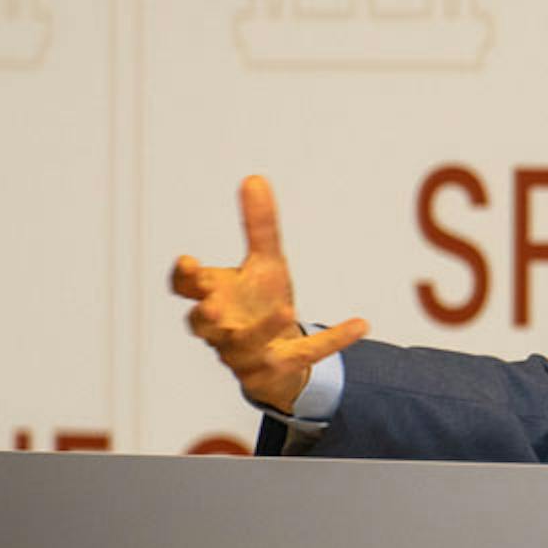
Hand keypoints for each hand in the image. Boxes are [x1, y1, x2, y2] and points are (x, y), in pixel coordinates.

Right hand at [170, 175, 368, 414]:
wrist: (275, 355)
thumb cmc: (259, 302)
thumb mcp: (266, 262)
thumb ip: (260, 225)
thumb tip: (255, 178)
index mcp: (213, 297)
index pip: (186, 288)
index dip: (186, 278)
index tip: (191, 264)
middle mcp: (222, 328)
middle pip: (204, 323)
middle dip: (208, 314)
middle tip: (214, 305)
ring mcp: (246, 352)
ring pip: (246, 344)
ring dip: (263, 328)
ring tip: (285, 311)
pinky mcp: (277, 369)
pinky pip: (306, 356)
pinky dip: (333, 341)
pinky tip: (361, 324)